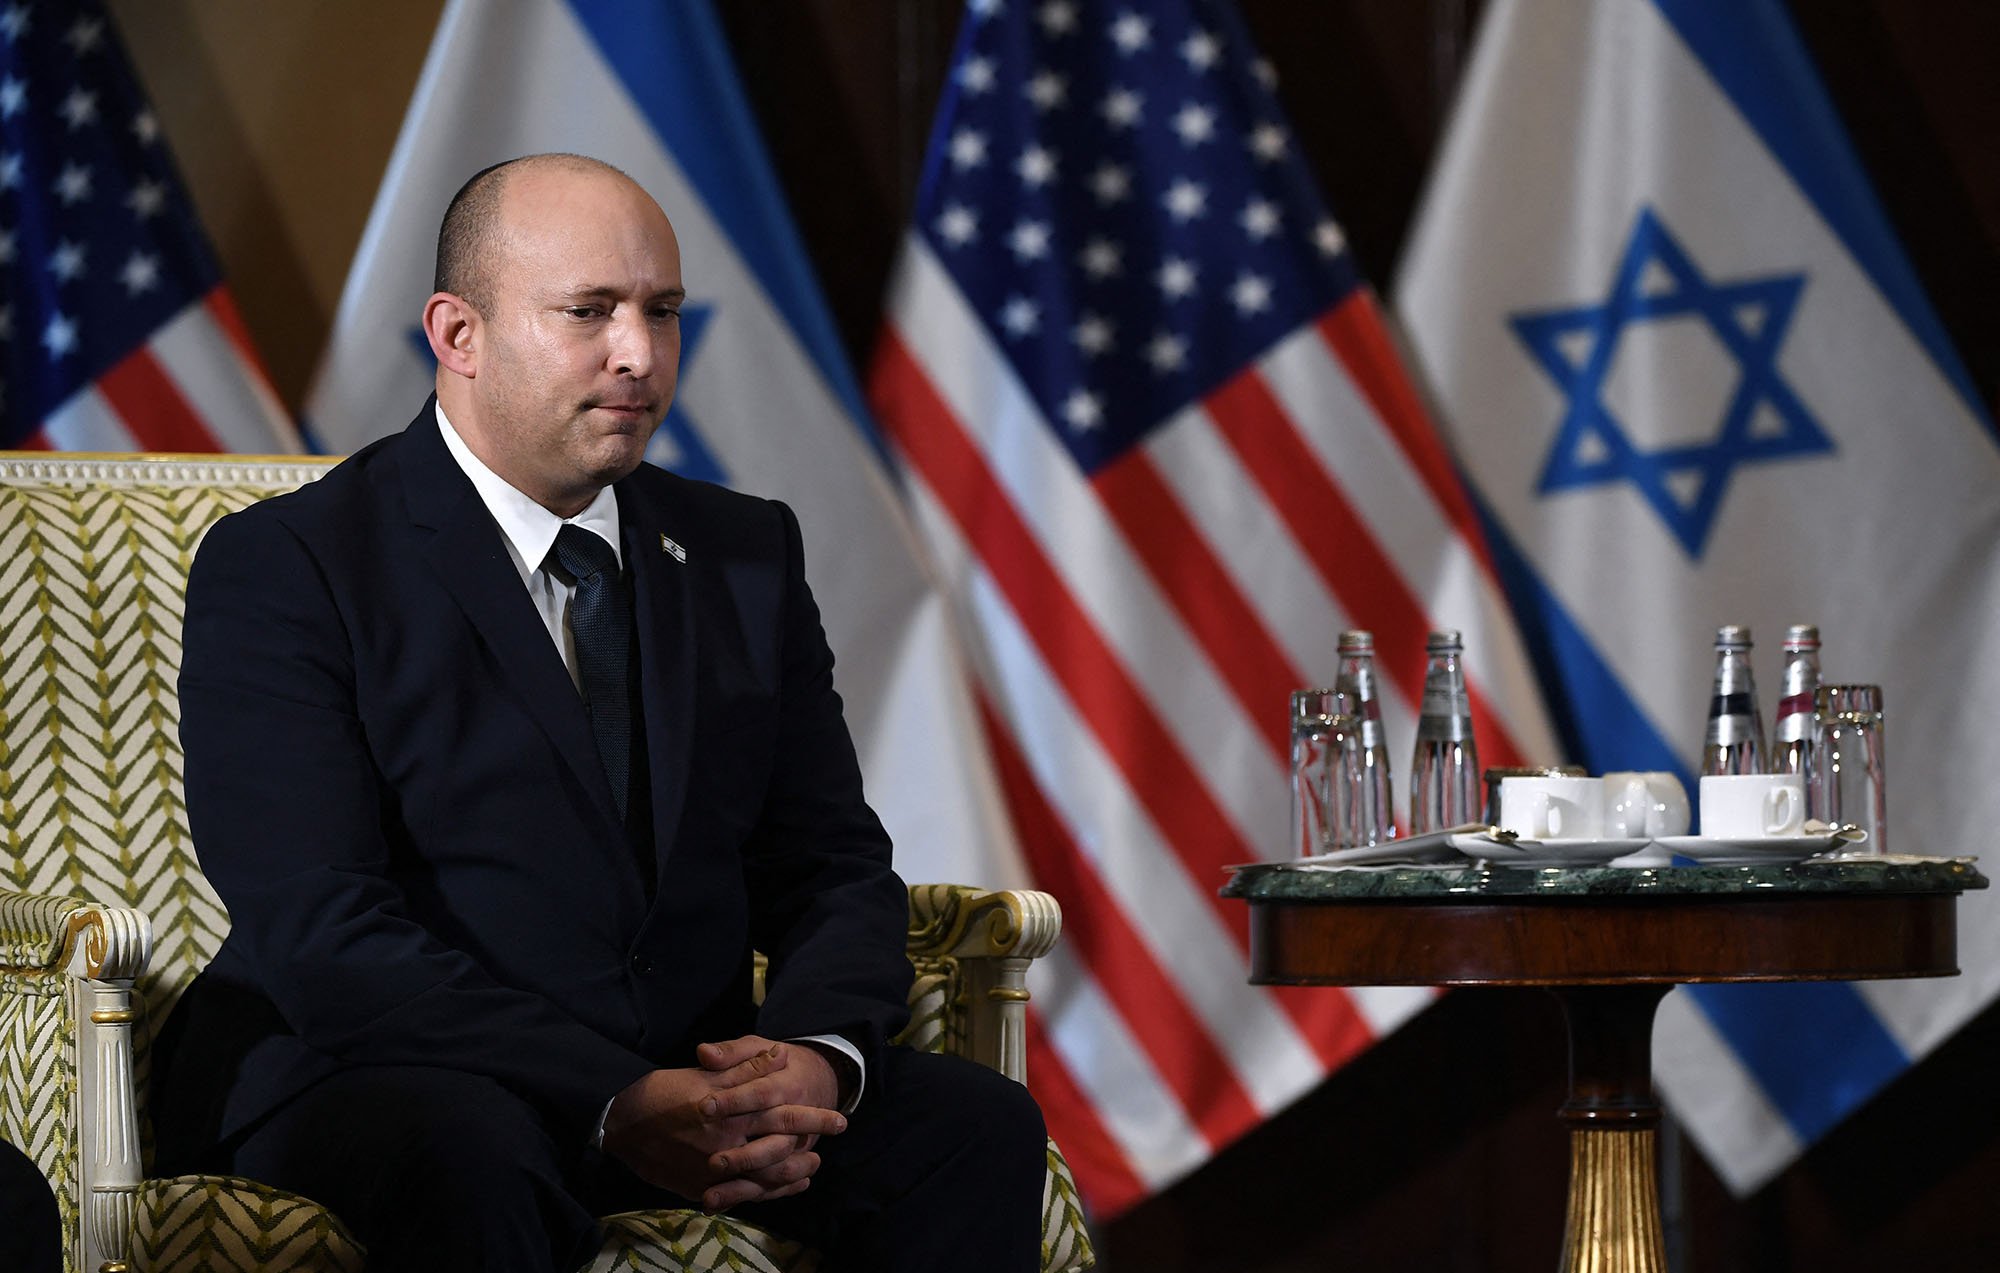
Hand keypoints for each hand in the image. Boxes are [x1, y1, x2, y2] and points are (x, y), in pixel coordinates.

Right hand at [602, 1044, 844, 1210]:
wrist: (621, 1125)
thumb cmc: (663, 1092)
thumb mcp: (704, 1072)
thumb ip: (744, 1066)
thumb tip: (780, 1054)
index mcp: (729, 1113)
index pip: (782, 1115)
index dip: (814, 1117)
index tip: (840, 1119)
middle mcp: (725, 1146)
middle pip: (780, 1151)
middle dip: (811, 1147)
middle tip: (834, 1141)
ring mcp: (714, 1173)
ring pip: (766, 1180)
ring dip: (794, 1173)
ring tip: (814, 1164)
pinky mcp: (702, 1188)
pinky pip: (744, 1195)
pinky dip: (769, 1192)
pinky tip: (785, 1186)